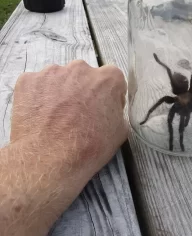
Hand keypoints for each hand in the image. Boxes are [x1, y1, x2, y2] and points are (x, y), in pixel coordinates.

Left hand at [0, 61, 126, 235]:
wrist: (46, 167)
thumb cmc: (88, 154)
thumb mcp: (118, 137)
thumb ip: (119, 116)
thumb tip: (116, 110)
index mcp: (109, 80)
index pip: (114, 78)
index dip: (106, 98)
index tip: (99, 112)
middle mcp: (82, 68)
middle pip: (86, 76)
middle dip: (83, 94)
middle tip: (76, 118)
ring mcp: (53, 73)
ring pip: (61, 79)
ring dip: (60, 95)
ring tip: (56, 121)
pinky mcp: (28, 81)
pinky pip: (38, 85)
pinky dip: (39, 98)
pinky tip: (40, 119)